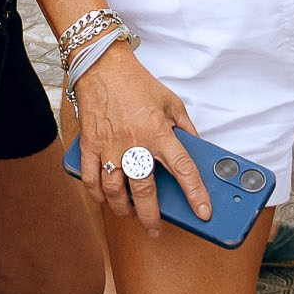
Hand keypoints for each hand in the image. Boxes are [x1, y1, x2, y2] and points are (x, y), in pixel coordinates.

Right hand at [72, 46, 207, 233]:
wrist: (102, 66)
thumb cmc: (137, 84)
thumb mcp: (172, 103)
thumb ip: (186, 130)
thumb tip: (197, 151)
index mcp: (158, 132)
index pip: (183, 169)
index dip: (195, 194)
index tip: (203, 212)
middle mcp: (134, 143)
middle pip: (144, 190)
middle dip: (151, 216)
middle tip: (155, 227)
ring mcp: (109, 146)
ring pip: (114, 190)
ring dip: (123, 209)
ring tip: (130, 214)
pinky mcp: (90, 145)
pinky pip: (91, 178)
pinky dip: (97, 194)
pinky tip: (105, 199)